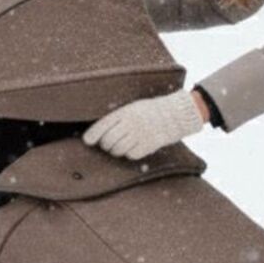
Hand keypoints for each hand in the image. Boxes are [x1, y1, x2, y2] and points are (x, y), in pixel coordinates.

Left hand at [82, 88, 206, 159]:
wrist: (175, 114)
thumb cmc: (151, 110)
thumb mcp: (133, 107)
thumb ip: (118, 118)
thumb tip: (99, 133)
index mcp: (126, 112)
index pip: (103, 125)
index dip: (93, 135)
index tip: (87, 141)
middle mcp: (131, 123)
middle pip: (108, 141)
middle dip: (105, 145)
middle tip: (108, 144)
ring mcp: (140, 135)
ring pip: (118, 150)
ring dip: (116, 151)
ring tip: (121, 146)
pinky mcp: (149, 145)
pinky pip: (131, 155)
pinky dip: (130, 154)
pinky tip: (134, 148)